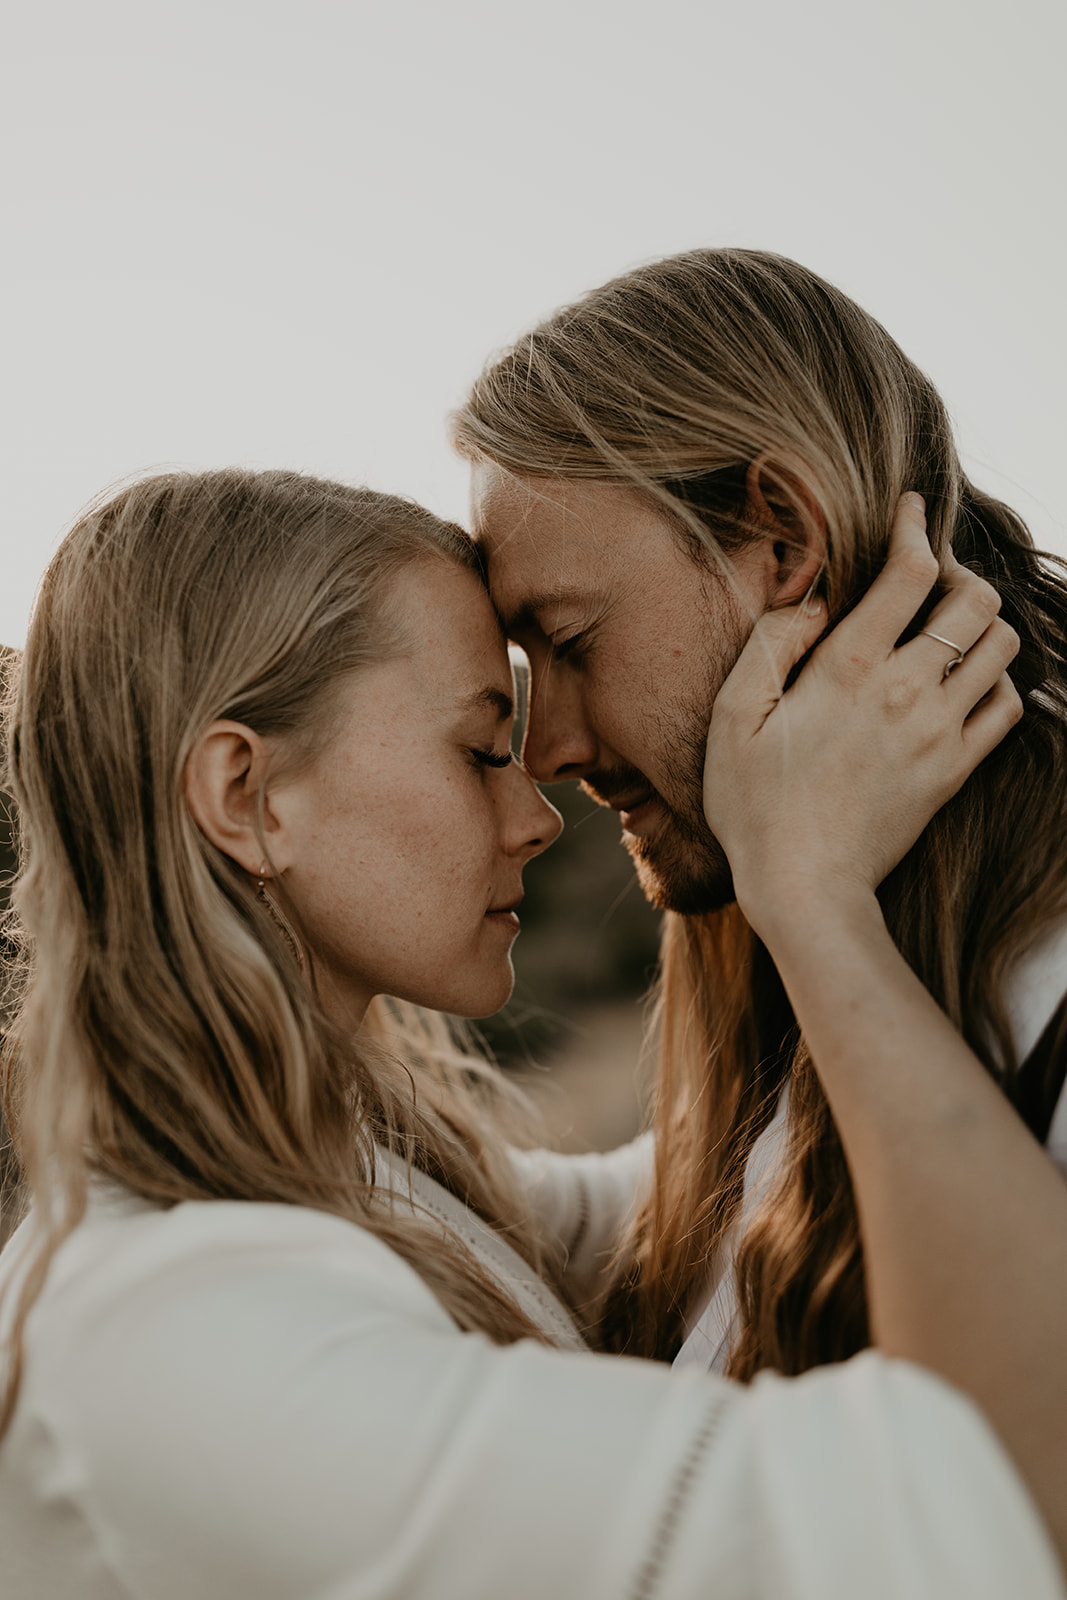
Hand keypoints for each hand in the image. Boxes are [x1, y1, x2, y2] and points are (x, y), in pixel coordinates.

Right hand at [703, 494, 1021, 938]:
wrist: (804, 887)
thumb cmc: (752, 804)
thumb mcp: (732, 717)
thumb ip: (770, 643)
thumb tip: (815, 601)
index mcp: (846, 667)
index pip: (910, 571)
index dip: (917, 526)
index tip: (913, 509)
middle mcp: (904, 690)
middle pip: (975, 600)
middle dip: (959, 575)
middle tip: (929, 582)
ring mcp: (938, 732)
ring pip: (1001, 646)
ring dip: (982, 625)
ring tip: (948, 629)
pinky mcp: (955, 771)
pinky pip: (1007, 707)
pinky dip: (998, 682)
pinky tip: (964, 684)